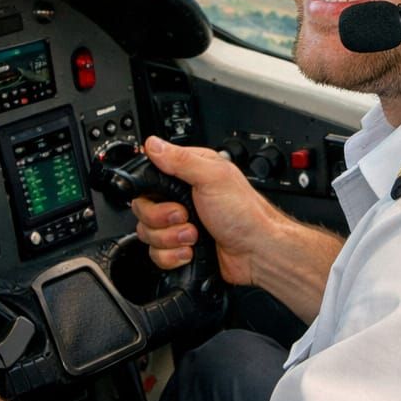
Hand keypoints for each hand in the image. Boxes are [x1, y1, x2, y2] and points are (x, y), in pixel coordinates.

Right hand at [131, 136, 278, 285]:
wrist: (257, 251)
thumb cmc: (245, 213)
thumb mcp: (213, 177)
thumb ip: (181, 160)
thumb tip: (153, 144)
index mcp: (187, 174)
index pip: (149, 179)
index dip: (151, 192)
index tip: (169, 197)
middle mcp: (181, 198)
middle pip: (143, 209)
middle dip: (162, 219)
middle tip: (186, 216)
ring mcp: (179, 225)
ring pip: (148, 234)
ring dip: (171, 239)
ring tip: (194, 235)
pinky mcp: (180, 247)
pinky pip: (157, 255)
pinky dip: (173, 256)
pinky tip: (192, 250)